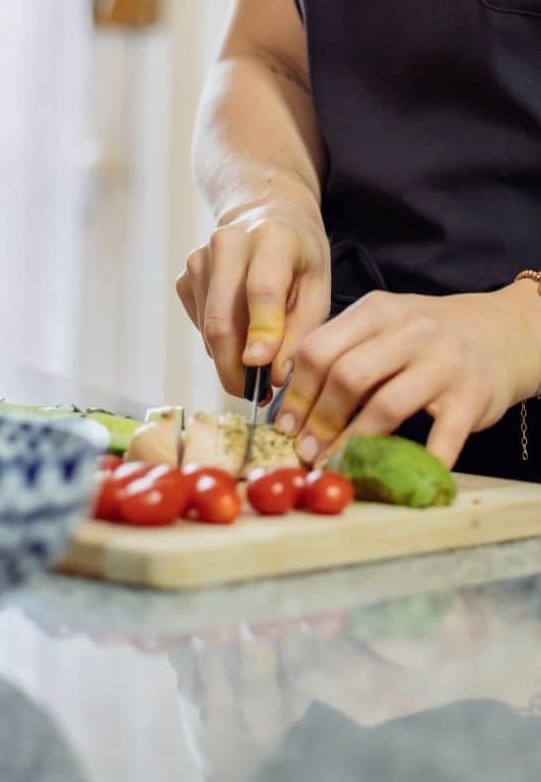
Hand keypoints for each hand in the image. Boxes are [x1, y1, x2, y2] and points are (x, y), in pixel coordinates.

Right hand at [176, 197, 330, 395]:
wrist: (267, 216)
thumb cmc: (299, 257)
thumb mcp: (317, 288)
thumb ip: (300, 332)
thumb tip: (273, 378)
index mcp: (272, 239)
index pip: (262, 290)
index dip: (262, 333)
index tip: (262, 370)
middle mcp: (228, 243)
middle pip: (222, 319)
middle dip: (236, 368)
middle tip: (257, 395)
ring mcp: (199, 259)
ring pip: (208, 330)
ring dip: (230, 359)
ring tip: (257, 363)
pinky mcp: (185, 277)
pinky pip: (200, 326)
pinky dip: (219, 342)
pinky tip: (241, 330)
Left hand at [274, 287, 540, 467]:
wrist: (502, 331)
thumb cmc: (429, 337)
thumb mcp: (384, 326)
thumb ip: (341, 351)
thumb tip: (290, 404)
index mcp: (377, 310)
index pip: (319, 348)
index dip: (295, 392)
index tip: (283, 425)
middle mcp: (411, 330)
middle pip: (347, 375)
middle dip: (318, 420)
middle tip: (305, 449)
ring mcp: (445, 362)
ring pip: (386, 405)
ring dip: (353, 443)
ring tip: (335, 464)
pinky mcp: (474, 394)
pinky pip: (441, 435)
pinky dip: (417, 461)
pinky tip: (395, 475)